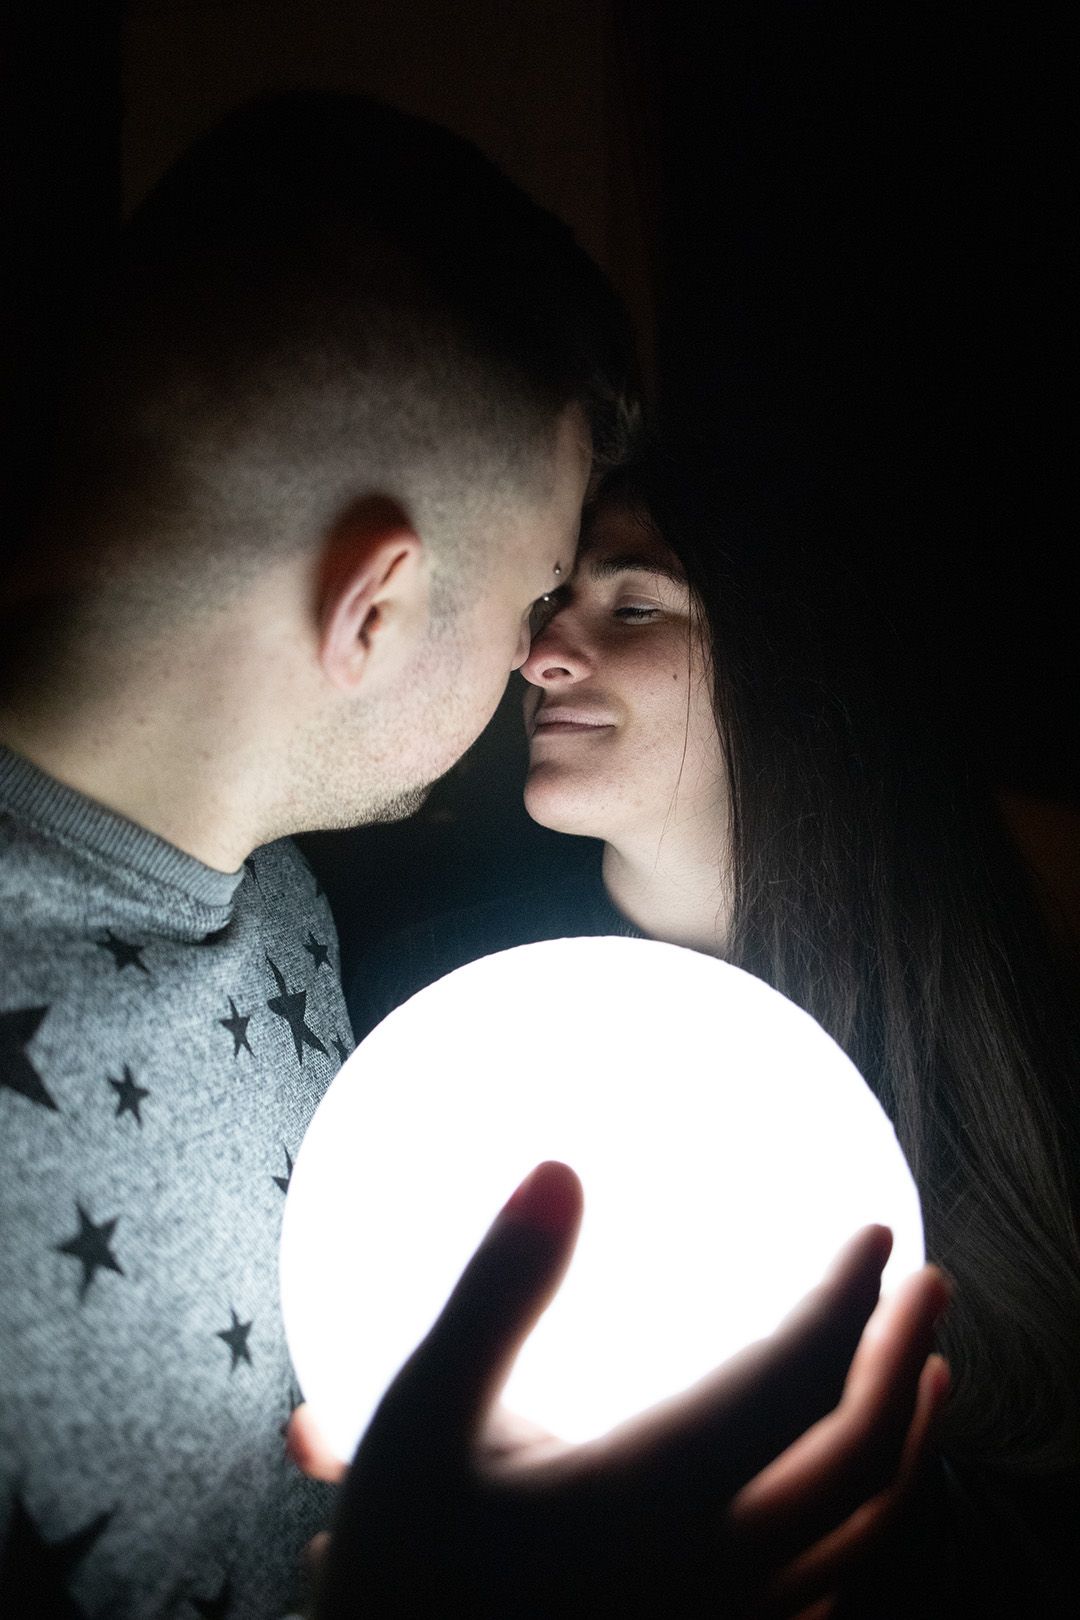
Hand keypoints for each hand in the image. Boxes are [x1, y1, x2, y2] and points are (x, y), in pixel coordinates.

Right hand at [294, 1160, 949, 1617]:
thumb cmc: (404, 1555)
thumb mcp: (424, 1415)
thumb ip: (497, 1292)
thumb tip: (559, 1169)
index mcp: (648, 1501)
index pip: (788, 1386)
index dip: (845, 1303)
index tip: (877, 1236)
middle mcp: (708, 1572)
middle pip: (854, 1462)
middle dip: (903, 1361)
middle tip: (933, 1284)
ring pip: (859, 1537)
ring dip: (907, 1443)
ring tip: (928, 1372)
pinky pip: (827, 1589)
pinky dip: (866, 1522)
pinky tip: (858, 1491)